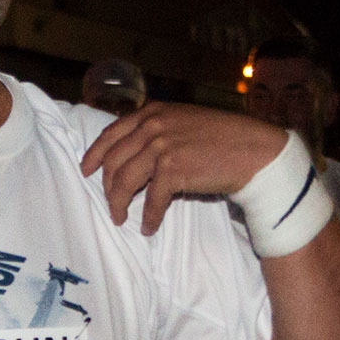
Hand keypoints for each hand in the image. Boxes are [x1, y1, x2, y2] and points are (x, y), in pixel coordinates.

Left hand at [80, 103, 287, 234]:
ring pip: (124, 181)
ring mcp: (161, 146)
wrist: (252, 150)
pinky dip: (148, 217)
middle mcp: (152, 126)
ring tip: (122, 219)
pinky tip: (148, 227)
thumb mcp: (184, 122)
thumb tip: (135, 156)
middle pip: (114, 161)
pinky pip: (151, 199)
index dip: (94, 154)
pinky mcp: (173, 169)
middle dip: (107, 187)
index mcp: (152, 113)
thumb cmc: (223, 139)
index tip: (86, 171)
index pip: (111, 133)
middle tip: (111, 206)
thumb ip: (158, 130)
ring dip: (120, 205)